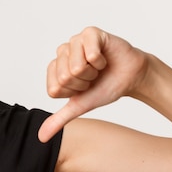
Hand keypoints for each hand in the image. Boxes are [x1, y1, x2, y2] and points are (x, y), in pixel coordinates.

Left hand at [38, 26, 146, 142]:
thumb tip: (41, 138)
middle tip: (94, 76)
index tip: (85, 87)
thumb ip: (59, 119)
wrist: (131, 77)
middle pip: (65, 78)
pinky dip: (100, 61)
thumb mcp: (80, 106)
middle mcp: (61, 52)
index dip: (74, 92)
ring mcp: (74, 40)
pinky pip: (89, 52)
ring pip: (76, 67)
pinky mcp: (90, 33)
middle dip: (85, 82)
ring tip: (99, 67)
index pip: (55, 89)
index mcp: (54, 69)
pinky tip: (104, 58)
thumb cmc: (104, 88)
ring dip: (93, 72)